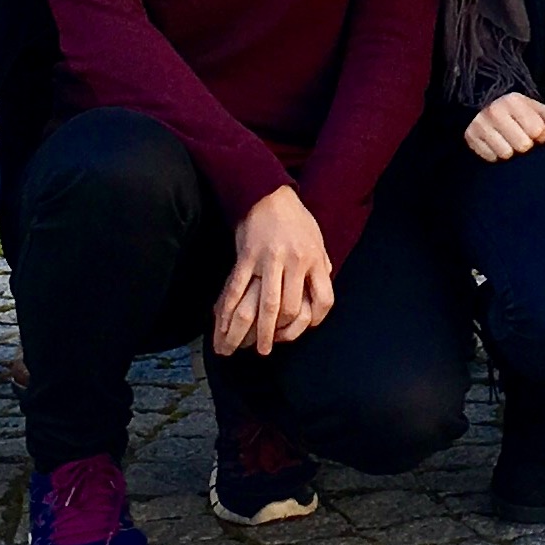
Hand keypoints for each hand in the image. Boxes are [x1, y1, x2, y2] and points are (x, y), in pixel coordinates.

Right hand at [211, 184, 333, 355]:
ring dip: (256, 331)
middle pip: (289, 307)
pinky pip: (238, 289)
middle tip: (266, 349)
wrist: (269, 195)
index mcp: (314, 259)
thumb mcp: (317, 241)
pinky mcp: (247, 256)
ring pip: (265, 304)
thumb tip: (320, 291)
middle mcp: (295, 261)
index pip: (323, 300)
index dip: (314, 319)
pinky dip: (229, 310)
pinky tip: (222, 325)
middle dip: (277, 333)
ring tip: (245, 348)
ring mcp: (270, 259)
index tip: (301, 328)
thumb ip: (320, 267)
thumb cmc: (295, 219)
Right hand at [463, 91, 544, 163]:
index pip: (538, 132)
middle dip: (526, 145)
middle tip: (521, 137)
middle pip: (522, 146)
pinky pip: (491, 159)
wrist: (486, 103)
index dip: (540, 135)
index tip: (535, 131)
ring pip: (505, 155)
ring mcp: (480, 125)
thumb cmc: (520, 111)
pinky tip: (497, 144)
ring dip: (511, 152)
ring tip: (509, 141)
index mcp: (514, 101)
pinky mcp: (470, 138)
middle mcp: (495, 111)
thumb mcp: (540, 111)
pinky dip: (496, 155)